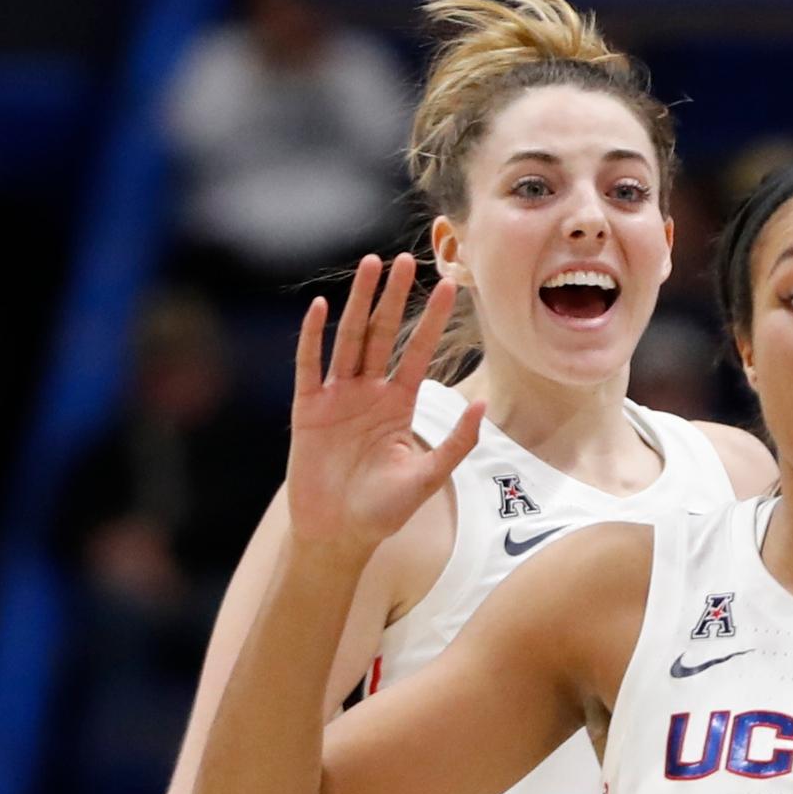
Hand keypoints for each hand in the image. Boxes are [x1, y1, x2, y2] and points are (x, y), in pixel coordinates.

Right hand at [287, 254, 483, 559]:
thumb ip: (456, 441)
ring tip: (370, 266)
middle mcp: (368, 393)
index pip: (417, 352)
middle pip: (382, 335)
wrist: (340, 535)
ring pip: (349, 340)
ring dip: (359, 303)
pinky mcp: (308, 410)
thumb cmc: (384, 511)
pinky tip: (323, 307)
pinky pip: (310, 367)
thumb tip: (484, 405)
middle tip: (405, 259)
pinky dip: (314, 338)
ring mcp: (336, 398)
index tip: (450, 287)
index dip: (432, 320)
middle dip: (394, 298)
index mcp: (398, 405)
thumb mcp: (428, 476)